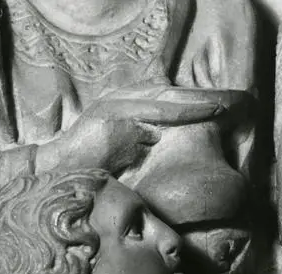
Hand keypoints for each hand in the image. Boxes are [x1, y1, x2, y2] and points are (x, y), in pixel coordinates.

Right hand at [37, 86, 248, 177]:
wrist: (56, 171)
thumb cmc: (87, 166)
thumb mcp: (120, 150)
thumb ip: (139, 140)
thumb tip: (158, 139)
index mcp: (124, 107)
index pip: (163, 100)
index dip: (189, 104)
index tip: (215, 110)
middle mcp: (121, 101)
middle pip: (167, 95)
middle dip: (197, 99)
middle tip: (225, 104)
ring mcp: (116, 106)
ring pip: (162, 100)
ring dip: (191, 103)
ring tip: (217, 106)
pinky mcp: (112, 116)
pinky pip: (148, 114)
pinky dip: (171, 115)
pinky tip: (192, 115)